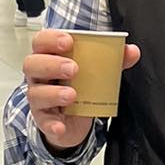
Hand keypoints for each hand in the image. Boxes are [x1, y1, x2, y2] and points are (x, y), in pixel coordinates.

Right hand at [24, 31, 141, 151]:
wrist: (73, 120)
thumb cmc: (79, 87)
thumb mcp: (95, 71)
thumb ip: (112, 60)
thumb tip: (131, 51)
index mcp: (50, 57)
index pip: (41, 41)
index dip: (51, 39)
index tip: (68, 41)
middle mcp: (40, 76)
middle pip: (33, 64)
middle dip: (52, 64)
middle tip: (73, 68)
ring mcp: (39, 98)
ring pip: (35, 93)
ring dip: (53, 93)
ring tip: (71, 94)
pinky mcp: (44, 119)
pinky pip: (43, 121)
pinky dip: (52, 124)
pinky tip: (60, 126)